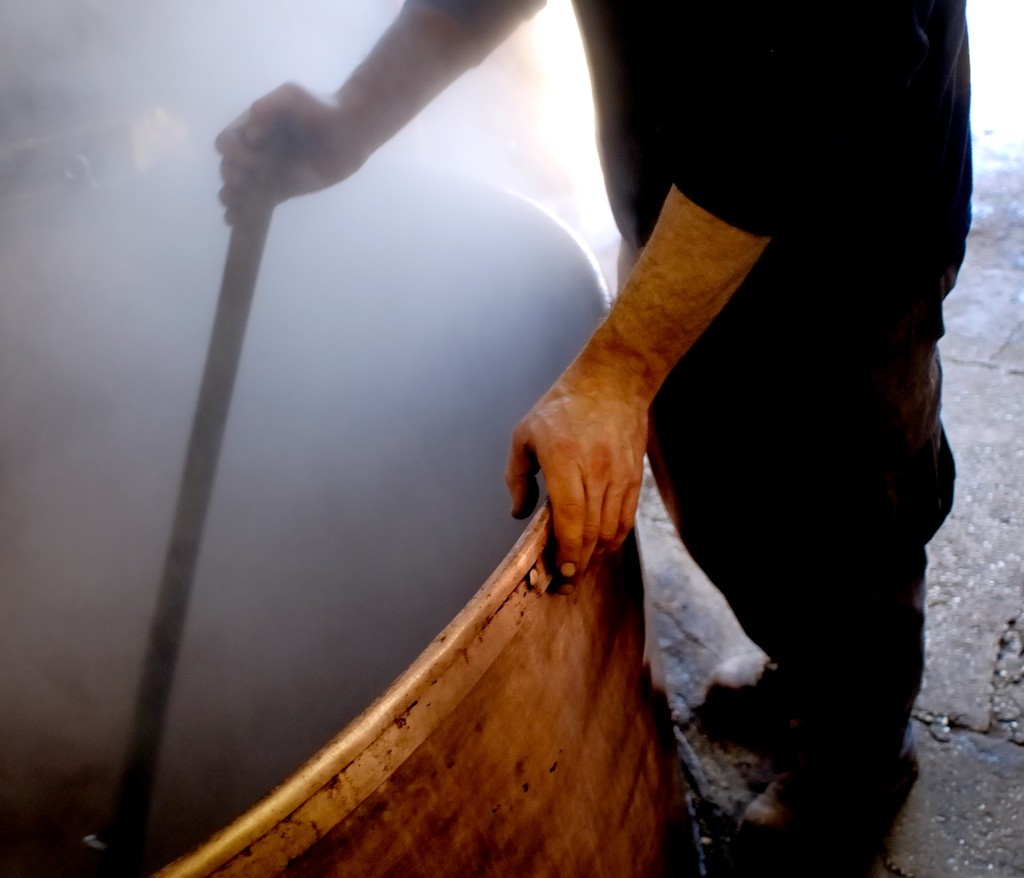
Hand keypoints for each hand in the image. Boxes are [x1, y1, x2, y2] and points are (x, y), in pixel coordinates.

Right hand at [215, 83, 369, 223]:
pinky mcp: (283, 189)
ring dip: (231, 198)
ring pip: (238, 188)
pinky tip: (235, 221)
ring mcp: (268, 172)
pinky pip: (259, 203)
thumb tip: (249, 135)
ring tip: (236, 206)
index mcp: (251, 127)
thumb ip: (266, 107)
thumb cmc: (321, 108)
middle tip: (249, 182)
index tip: (255, 157)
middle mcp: (256, 150)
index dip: (234, 153)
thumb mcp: (291, 95)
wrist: (351, 130)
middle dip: (232, 177)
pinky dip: (244, 213)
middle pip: (229, 167)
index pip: (226, 142)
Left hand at [505, 360, 648, 580]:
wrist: (613, 382)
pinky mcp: (633, 478)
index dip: (564, 552)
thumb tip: (519, 514)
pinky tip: (597, 550)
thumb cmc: (562, 407)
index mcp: (564, 460)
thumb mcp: (525, 435)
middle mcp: (595, 471)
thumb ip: (518, 477)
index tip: (555, 574)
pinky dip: (611, 541)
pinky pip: (625, 520)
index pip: (569, 519)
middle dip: (576, 566)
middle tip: (562, 586)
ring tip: (577, 571)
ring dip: (594, 557)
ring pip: (610, 531)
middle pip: (589, 532)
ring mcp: (619, 476)